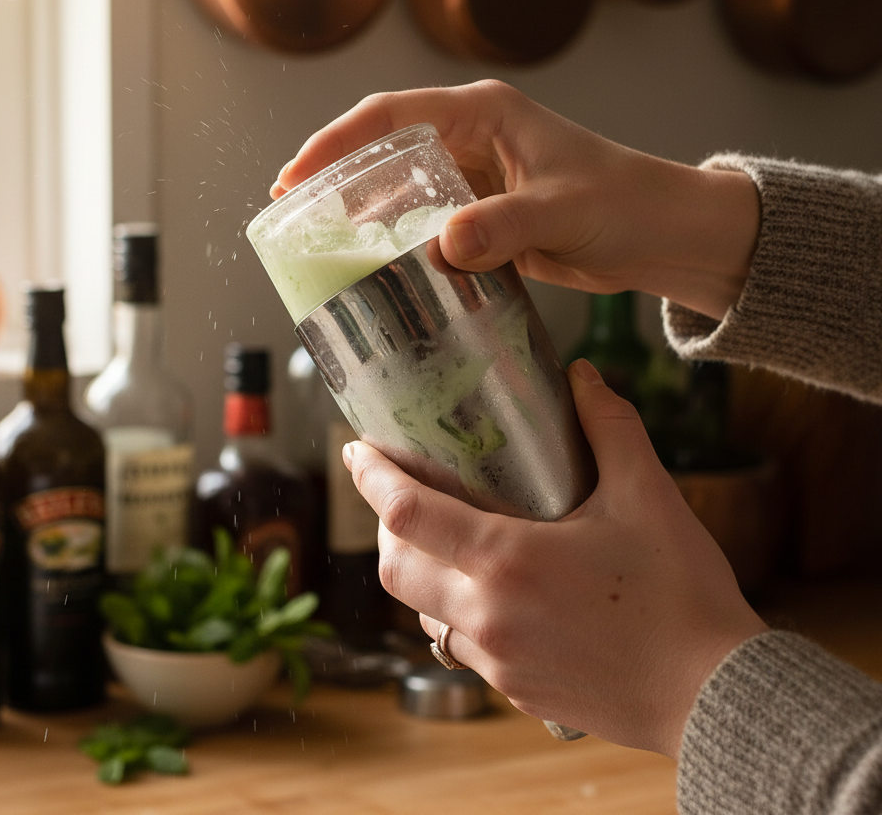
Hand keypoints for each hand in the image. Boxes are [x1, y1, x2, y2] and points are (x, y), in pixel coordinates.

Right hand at [273, 80, 758, 319]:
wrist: (664, 235)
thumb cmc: (626, 202)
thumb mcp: (563, 208)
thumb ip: (504, 225)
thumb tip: (443, 245)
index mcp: (484, 114)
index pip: (390, 116)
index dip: (335, 143)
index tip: (293, 176)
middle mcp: (472, 140)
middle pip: (384, 151)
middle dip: (336, 180)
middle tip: (291, 217)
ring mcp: (476, 179)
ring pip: (401, 191)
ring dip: (364, 216)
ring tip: (321, 247)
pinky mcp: (484, 216)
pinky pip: (427, 225)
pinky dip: (399, 244)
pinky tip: (377, 269)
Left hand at [343, 359, 767, 757]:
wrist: (719, 697)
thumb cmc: (683, 594)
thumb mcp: (648, 495)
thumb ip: (608, 426)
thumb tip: (581, 376)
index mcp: (507, 561)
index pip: (407, 513)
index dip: (371, 477)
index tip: (355, 450)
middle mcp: (488, 615)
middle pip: (394, 568)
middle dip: (385, 526)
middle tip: (402, 494)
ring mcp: (498, 660)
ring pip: (423, 611)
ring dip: (421, 573)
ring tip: (448, 541)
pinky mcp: (516, 690)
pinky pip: (460, 647)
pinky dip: (456, 612)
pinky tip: (491, 593)